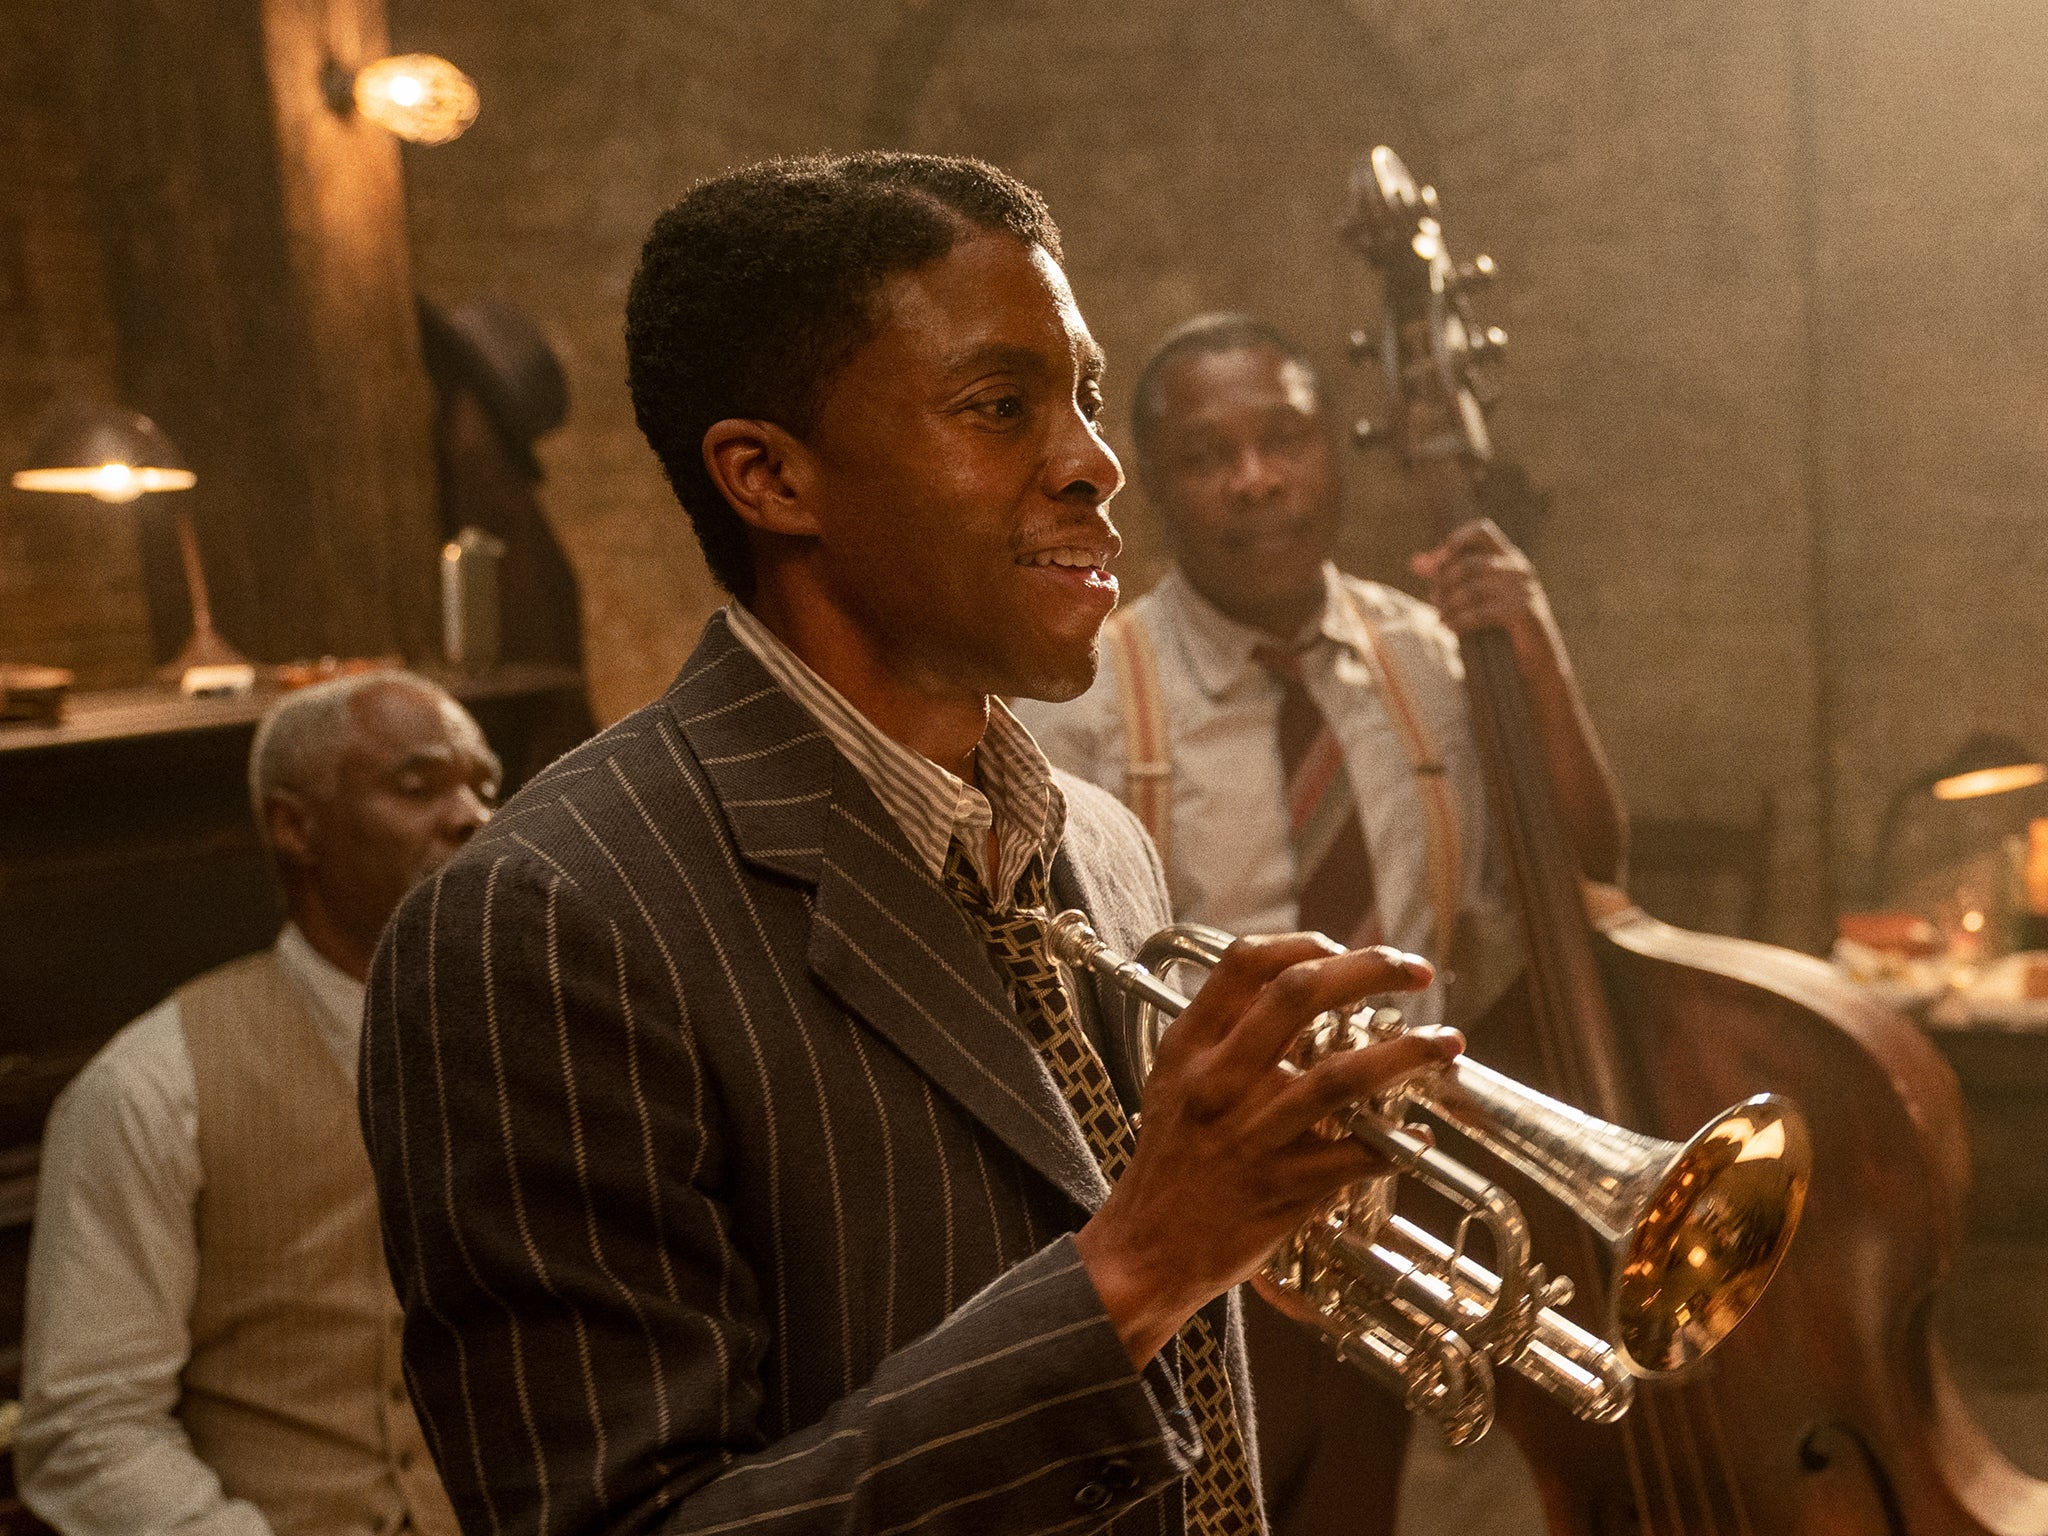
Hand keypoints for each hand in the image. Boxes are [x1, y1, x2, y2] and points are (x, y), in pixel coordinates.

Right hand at [1073, 934, 1459, 1366]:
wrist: (1147, 1248)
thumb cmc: (1171, 1160)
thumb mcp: (1175, 1080)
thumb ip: (1225, 1034)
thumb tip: (1300, 987)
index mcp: (1191, 1047)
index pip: (1246, 964)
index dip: (1304, 942)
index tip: (1344, 947)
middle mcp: (1220, 1081)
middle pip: (1300, 995)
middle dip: (1370, 970)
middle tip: (1415, 969)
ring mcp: (1253, 1135)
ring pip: (1341, 1076)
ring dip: (1406, 1054)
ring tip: (1446, 1043)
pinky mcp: (1283, 1188)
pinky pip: (1356, 1157)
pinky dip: (1396, 1144)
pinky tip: (1418, 1137)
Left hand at [1410, 517, 1554, 665]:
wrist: (1536, 656)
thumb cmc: (1500, 621)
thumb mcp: (1473, 594)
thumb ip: (1446, 575)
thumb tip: (1415, 563)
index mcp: (1509, 557)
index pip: (1482, 530)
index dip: (1455, 541)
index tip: (1436, 563)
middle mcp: (1519, 569)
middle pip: (1471, 564)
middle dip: (1445, 582)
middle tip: (1434, 599)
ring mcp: (1523, 590)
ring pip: (1473, 590)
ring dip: (1449, 604)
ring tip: (1440, 616)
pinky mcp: (1523, 614)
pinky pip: (1481, 613)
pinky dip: (1460, 621)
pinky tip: (1449, 628)